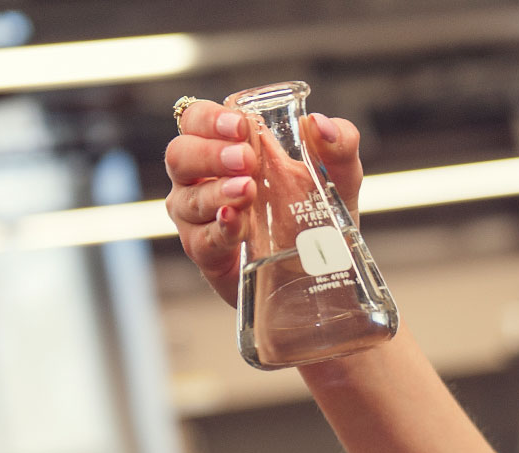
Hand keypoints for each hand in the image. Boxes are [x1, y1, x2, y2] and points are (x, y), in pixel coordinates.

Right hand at [164, 99, 363, 305]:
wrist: (323, 268)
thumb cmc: (318, 209)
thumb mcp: (339, 174)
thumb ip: (339, 144)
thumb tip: (319, 123)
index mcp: (225, 147)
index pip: (196, 120)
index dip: (210, 118)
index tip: (242, 126)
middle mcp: (202, 179)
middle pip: (179, 155)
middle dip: (209, 154)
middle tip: (247, 160)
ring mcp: (199, 218)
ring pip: (187, 200)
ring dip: (216, 192)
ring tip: (248, 190)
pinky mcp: (208, 254)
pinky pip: (201, 240)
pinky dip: (219, 230)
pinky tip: (238, 223)